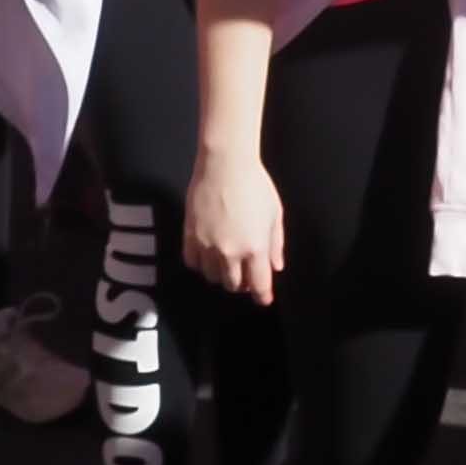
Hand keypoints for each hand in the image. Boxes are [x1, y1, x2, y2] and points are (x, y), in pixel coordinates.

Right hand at [183, 140, 282, 300]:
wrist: (224, 164)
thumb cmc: (255, 184)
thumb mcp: (274, 214)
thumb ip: (275, 243)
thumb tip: (275, 266)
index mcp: (255, 247)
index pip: (259, 283)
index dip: (262, 295)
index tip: (263, 300)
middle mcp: (230, 252)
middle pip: (233, 285)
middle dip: (242, 284)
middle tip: (245, 275)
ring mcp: (207, 247)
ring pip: (212, 277)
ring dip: (222, 275)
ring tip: (227, 263)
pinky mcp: (190, 238)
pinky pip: (193, 263)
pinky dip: (202, 264)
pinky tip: (209, 255)